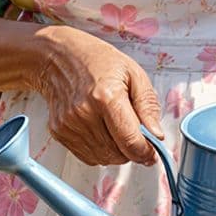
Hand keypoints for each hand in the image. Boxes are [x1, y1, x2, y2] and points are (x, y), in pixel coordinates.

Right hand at [29, 24, 162, 166]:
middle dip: (132, 149)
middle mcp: (84, 113)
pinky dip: (100, 150)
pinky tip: (100, 128)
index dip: (147, 152)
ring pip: (104, 159)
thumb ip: (148, 106)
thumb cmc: (96, 60)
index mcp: (106, 96)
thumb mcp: (133, 73)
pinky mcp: (59, 132)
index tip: (153, 152)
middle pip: (118, 154)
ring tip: (115, 125)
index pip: (131, 142)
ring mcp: (69, 124)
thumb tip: (156, 135)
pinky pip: (87, 157)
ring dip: (116, 151)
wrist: (59, 56)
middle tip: (134, 131)